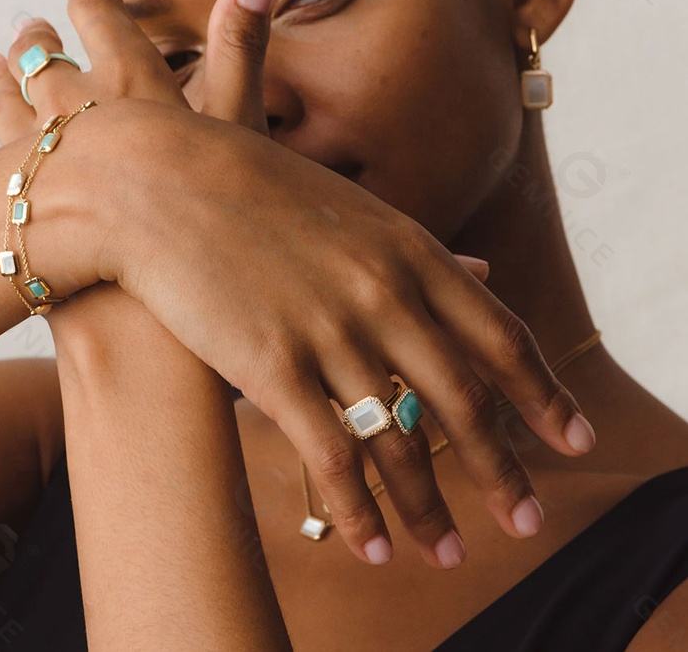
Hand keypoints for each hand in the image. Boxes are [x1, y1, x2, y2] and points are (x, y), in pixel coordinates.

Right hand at [0, 0, 594, 568]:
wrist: (159, 181)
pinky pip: (331, 458)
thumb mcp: (355, 208)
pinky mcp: (272, 366)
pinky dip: (358, 513)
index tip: (573, 439)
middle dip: (503, 470)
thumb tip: (483, 264)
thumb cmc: (253, 187)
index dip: (544, 395)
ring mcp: (332, 331)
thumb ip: (421, 249)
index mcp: (412, 250)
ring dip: (430, 509)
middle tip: (528, 520)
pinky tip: (373, 548)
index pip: (503, 335)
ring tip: (449, 551)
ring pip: (401, 445)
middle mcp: (385, 294)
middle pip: (466, 403)